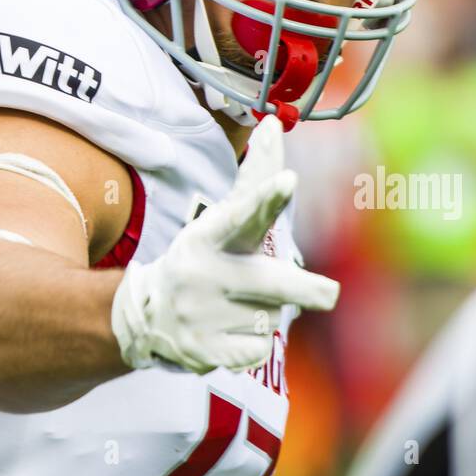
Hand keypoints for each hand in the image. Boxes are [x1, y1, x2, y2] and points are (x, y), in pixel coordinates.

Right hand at [110, 115, 339, 373]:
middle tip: (330, 293)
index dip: (267, 198)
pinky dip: (250, 342)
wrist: (146, 315)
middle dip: (306, 290)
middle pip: (276, 284)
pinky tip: (225, 330)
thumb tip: (274, 122)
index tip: (288, 180)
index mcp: (215, 235)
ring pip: (274, 317)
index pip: (245, 212)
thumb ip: (255, 177)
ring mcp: (206, 316)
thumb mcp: (221, 217)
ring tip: (232, 305)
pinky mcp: (206, 353)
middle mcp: (210, 273)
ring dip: (265, 312)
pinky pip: (258, 351)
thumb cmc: (204, 255)